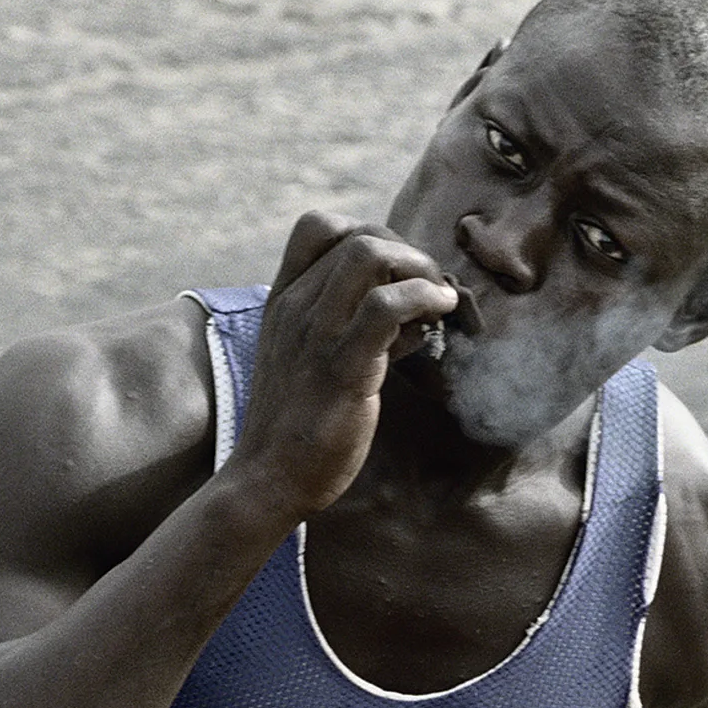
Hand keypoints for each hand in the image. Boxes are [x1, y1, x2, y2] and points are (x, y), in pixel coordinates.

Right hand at [228, 213, 457, 522]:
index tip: (394, 272)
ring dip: (419, 268)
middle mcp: (296, 308)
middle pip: (357, 234)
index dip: (368, 234)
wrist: (266, 480)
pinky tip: (440, 313)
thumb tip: (411, 313)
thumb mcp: (309, 362)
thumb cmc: (296, 428)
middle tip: (429, 289)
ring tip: (438, 299)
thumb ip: (347, 330)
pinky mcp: (342, 368)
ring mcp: (316, 335)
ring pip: (370, 255)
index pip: (319, 226)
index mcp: (284, 302)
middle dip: (407, 252)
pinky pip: (386, 306)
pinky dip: (425, 298)